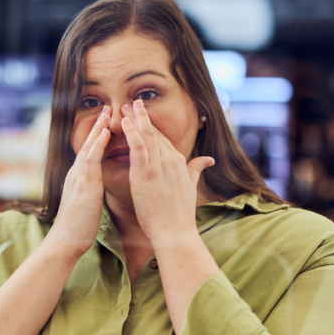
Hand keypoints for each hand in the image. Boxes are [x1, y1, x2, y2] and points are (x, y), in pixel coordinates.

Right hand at [43, 106, 111, 258]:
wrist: (66, 241)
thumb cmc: (79, 227)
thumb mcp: (86, 204)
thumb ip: (90, 192)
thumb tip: (96, 188)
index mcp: (80, 178)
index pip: (90, 152)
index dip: (98, 136)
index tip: (107, 122)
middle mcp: (77, 174)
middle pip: (88, 144)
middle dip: (98, 125)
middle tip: (107, 108)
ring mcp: (78, 177)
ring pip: (89, 147)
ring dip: (98, 128)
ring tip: (107, 111)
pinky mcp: (83, 184)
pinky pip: (91, 159)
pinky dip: (98, 144)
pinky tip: (106, 132)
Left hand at [121, 99, 213, 249]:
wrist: (175, 231)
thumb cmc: (179, 214)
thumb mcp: (191, 187)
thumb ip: (196, 170)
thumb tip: (209, 160)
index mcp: (179, 163)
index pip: (163, 139)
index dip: (152, 126)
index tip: (143, 115)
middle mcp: (170, 160)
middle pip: (154, 133)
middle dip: (142, 117)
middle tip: (131, 102)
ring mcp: (158, 166)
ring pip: (146, 136)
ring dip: (135, 119)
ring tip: (125, 106)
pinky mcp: (146, 173)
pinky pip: (138, 147)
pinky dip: (132, 132)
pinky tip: (124, 122)